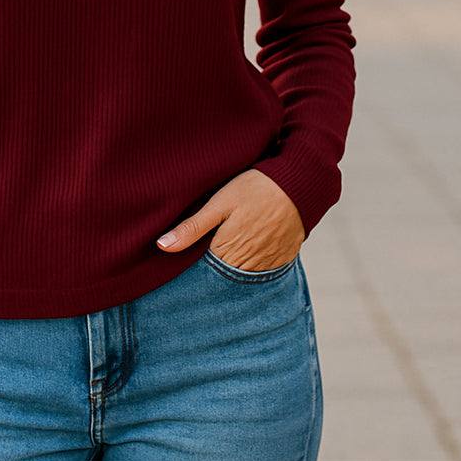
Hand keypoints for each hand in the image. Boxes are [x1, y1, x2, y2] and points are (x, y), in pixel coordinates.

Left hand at [155, 168, 305, 270]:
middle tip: (207, 252)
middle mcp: (248, 266)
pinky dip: (254, 263)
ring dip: (233, 267)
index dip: (192, 265)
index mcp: (227, 252)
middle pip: (222, 276)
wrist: (300, 184)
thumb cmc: (256, 188)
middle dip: (212, 269)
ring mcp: (268, 265)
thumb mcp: (219, 203)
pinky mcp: (283, 260)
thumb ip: (192, 227)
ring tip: (228, 248)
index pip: (202, 272)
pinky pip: (263, 271)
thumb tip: (161, 246)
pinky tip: (249, 248)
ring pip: (242, 275)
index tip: (184, 260)